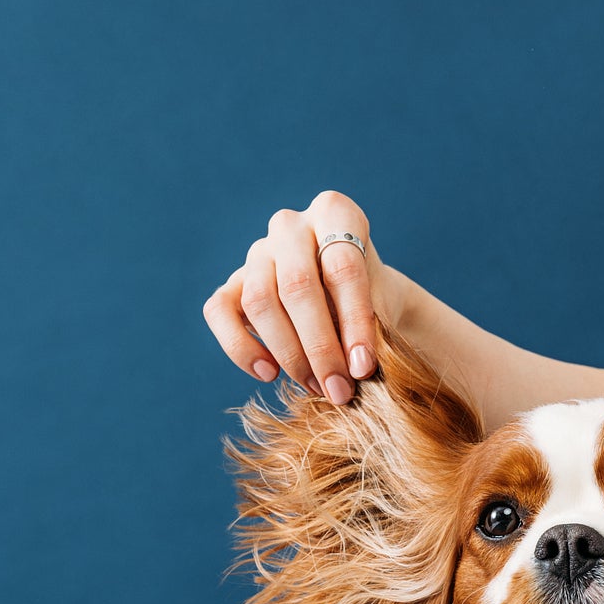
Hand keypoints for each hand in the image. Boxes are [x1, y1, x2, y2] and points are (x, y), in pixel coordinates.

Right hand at [203, 191, 396, 401]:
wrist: (352, 299)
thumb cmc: (372, 300)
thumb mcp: (384, 306)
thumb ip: (370, 330)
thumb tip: (353, 371)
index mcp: (335, 213)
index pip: (342, 268)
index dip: (354, 323)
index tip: (364, 369)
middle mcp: (290, 225)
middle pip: (297, 285)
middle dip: (319, 347)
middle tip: (338, 390)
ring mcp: (257, 251)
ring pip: (259, 301)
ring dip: (288, 353)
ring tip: (314, 386)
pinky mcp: (232, 282)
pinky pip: (219, 312)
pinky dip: (240, 348)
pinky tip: (268, 374)